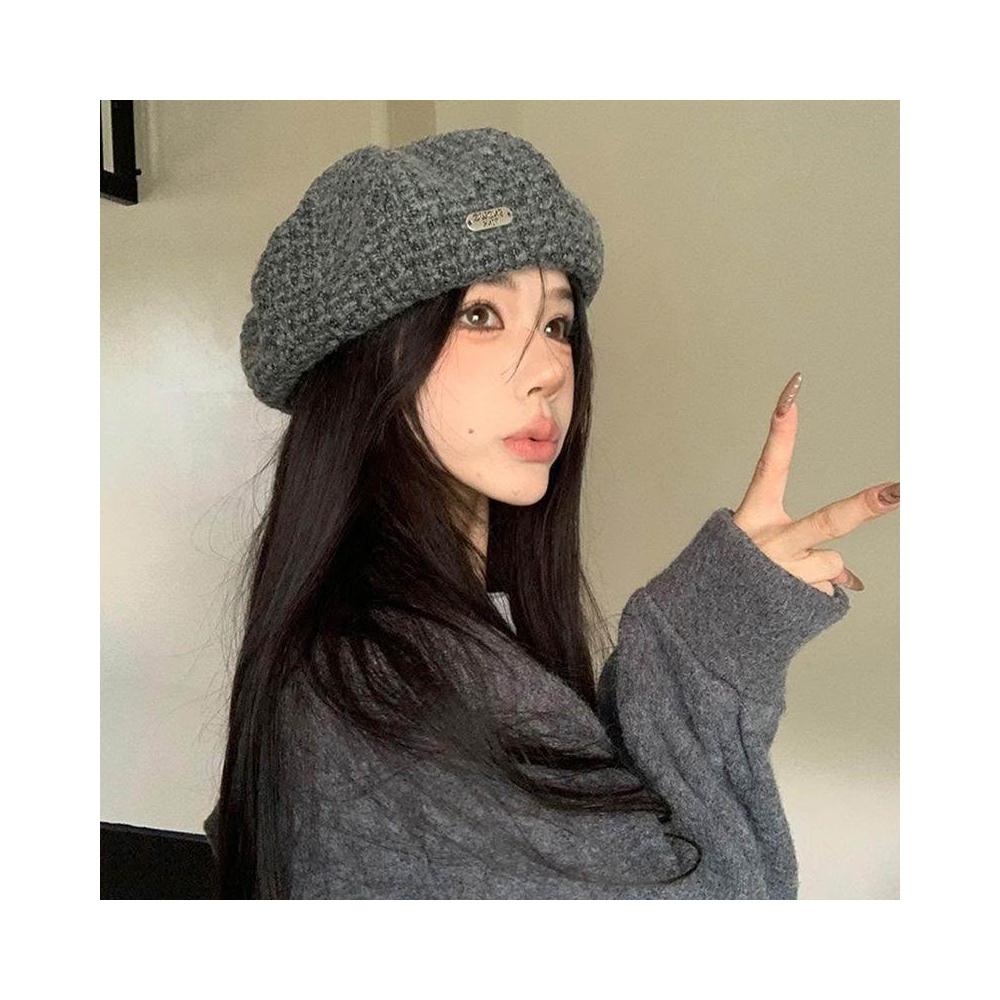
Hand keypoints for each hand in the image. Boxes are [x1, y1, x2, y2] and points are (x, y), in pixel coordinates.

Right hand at [731, 372, 898, 596]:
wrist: (703, 628)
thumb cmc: (727, 579)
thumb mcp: (748, 549)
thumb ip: (798, 548)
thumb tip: (848, 576)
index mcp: (751, 520)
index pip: (768, 467)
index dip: (782, 432)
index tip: (791, 396)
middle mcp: (770, 544)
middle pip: (826, 522)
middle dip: (864, 507)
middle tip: (895, 493)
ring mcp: (786, 573)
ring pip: (831, 564)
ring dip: (817, 572)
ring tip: (785, 581)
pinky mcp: (799, 601)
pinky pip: (827, 591)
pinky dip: (814, 594)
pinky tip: (788, 601)